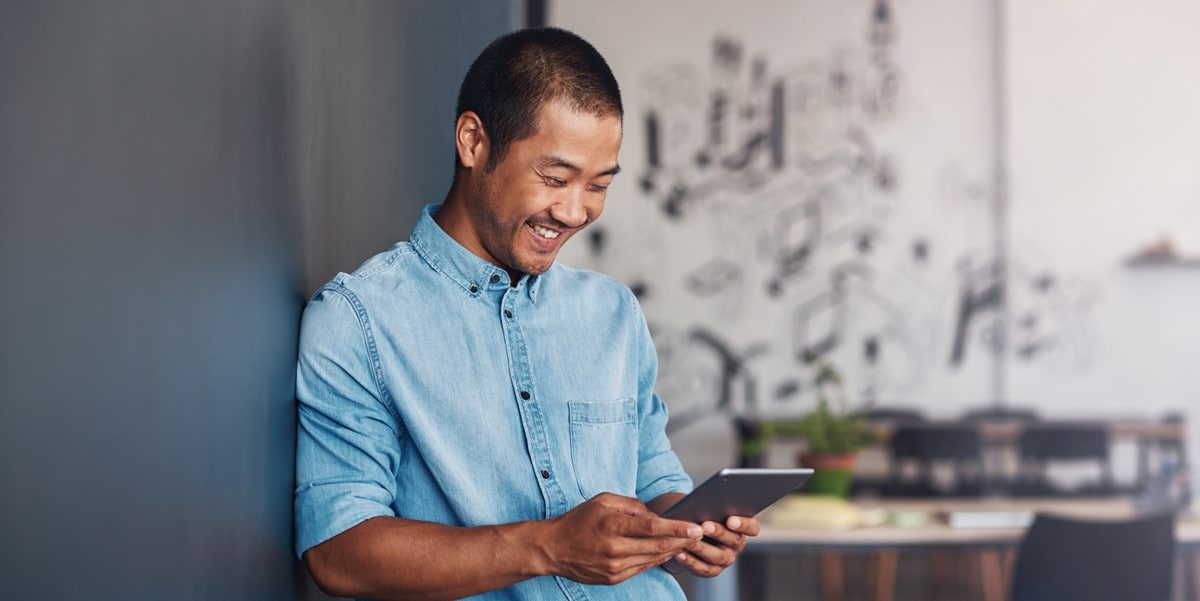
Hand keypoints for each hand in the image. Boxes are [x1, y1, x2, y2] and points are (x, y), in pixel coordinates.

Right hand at [540, 493, 703, 584]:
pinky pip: (642, 568)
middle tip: (700, 534)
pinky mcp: (614, 578)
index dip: (676, 528)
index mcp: (612, 525)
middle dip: (682, 540)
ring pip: (653, 559)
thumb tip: (655, 515)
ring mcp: (614, 567)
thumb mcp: (603, 500)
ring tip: (688, 542)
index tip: (695, 526)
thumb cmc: (579, 520)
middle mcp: (614, 548)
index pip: (651, 527)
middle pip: (657, 546)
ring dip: (674, 551)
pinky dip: (657, 560)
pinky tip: (667, 552)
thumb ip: (631, 505)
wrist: (554, 548)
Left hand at [668, 515, 760, 577]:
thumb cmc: (700, 513)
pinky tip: (679, 553)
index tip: (730, 520)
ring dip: (703, 548)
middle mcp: (737, 544)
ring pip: (718, 556)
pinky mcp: (712, 570)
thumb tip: (705, 502)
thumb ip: (711, 506)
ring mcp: (726, 559)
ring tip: (690, 539)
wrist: (687, 532)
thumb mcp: (707, 507)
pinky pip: (703, 568)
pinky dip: (690, 561)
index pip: (752, 527)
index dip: (744, 524)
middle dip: (719, 533)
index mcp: (743, 527)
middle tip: (705, 525)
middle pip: (734, 541)